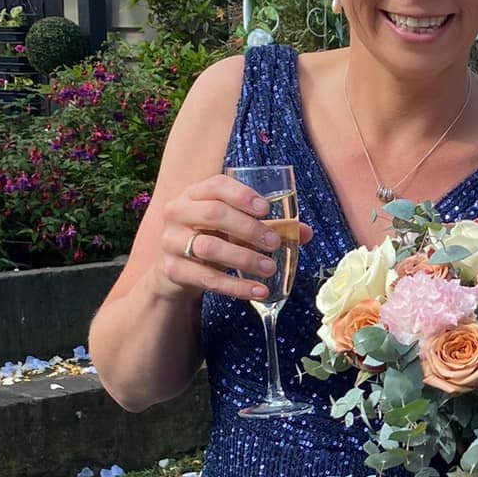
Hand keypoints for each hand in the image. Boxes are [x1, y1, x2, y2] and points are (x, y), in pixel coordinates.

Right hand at [155, 175, 311, 304]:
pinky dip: (236, 287)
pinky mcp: (173, 270)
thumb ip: (268, 226)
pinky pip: (208, 279)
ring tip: (270, 268)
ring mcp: (171, 241)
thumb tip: (306, 233)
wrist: (176, 270)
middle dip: (249, 228)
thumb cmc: (212, 238)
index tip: (266, 209)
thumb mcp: (234, 227)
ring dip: (244, 258)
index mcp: (194, 194)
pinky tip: (259, 291)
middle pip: (213, 214)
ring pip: (209, 247)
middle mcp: (178, 212)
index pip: (216, 185)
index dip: (242, 195)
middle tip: (274, 242)